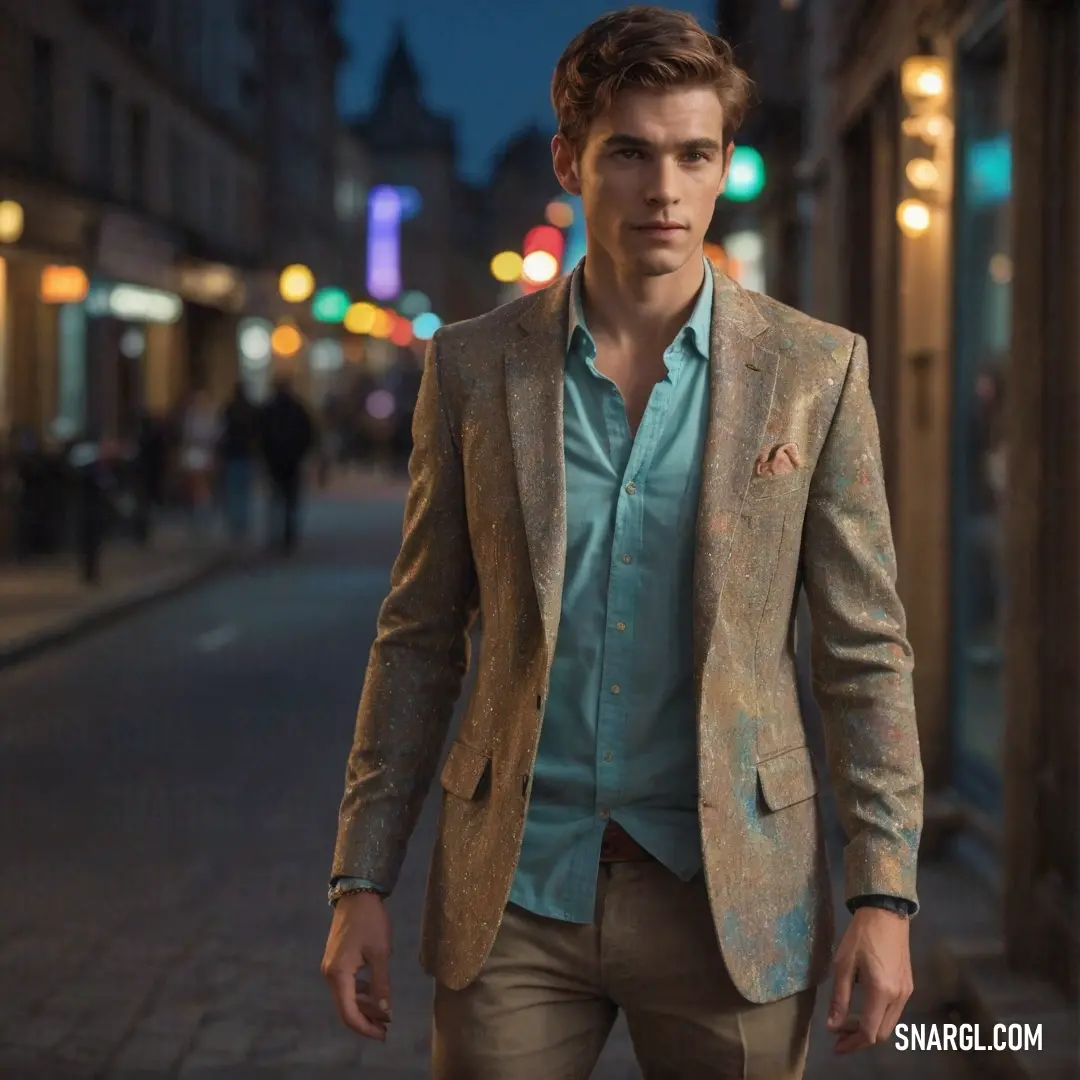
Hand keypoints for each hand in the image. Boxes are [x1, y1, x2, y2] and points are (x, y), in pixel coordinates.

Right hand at [321, 891, 393, 1040]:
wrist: (357, 895)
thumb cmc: (370, 922)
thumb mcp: (380, 953)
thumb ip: (381, 983)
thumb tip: (385, 1011)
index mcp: (339, 975)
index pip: (349, 1013)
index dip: (366, 1027)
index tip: (384, 1034)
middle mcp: (330, 975)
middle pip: (345, 1008)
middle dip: (365, 1021)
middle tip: (387, 1028)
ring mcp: (331, 967)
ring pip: (346, 997)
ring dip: (364, 1007)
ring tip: (384, 1014)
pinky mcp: (336, 960)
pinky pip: (347, 985)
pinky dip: (360, 993)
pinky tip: (374, 995)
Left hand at [826, 906, 913, 1053]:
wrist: (886, 913)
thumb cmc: (861, 935)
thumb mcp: (843, 964)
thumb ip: (840, 997)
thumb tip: (832, 1026)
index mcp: (882, 992)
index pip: (869, 1032)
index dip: (852, 1044)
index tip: (835, 1046)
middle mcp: (899, 996)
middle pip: (882, 1034)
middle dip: (859, 1039)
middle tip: (838, 1035)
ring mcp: (907, 992)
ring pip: (889, 1024)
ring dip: (869, 1029)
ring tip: (846, 1023)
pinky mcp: (908, 985)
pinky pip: (894, 1012)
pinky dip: (878, 1018)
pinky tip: (863, 1010)